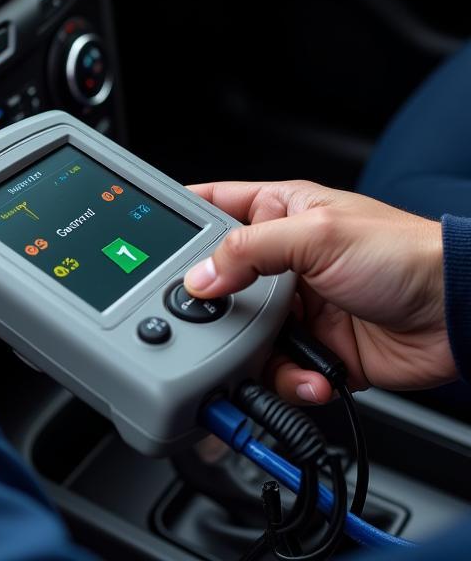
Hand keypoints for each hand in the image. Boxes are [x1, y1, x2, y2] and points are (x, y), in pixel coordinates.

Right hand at [184, 181, 453, 403]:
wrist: (460, 315)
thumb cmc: (405, 253)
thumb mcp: (317, 235)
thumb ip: (249, 251)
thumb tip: (200, 276)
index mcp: (278, 213)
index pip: (212, 207)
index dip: (179, 222)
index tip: (149, 244)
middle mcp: (282, 260)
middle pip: (219, 282)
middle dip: (213, 308)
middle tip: (212, 322)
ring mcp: (297, 306)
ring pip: (243, 334)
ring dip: (253, 353)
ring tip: (276, 356)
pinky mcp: (316, 350)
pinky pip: (279, 370)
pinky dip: (290, 381)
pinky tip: (312, 376)